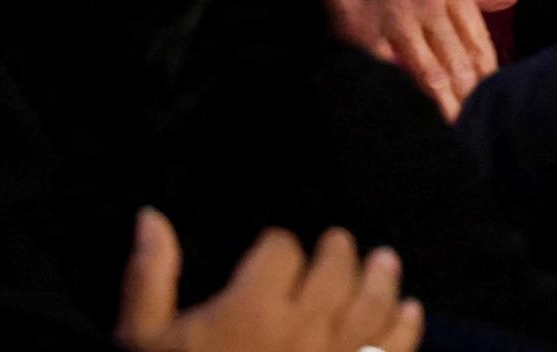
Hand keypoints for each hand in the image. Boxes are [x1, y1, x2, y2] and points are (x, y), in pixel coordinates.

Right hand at [119, 216, 424, 351]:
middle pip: (336, 269)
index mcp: (252, 308)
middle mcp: (305, 328)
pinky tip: (411, 311)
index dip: (277, 245)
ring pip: (374, 304)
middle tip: (338, 243)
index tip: (274, 251)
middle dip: (337, 251)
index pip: (280, 250)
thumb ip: (150, 279)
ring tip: (384, 261)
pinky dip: (406, 327)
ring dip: (381, 278)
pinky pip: (394, 351)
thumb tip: (150, 217)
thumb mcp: (145, 341)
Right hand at [304, 0, 513, 117]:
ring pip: (429, 73)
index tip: (492, 96)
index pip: (478, 38)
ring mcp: (397, 19)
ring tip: (456, 126)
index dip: (487, 73)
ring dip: (445, 104)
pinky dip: (403, 91)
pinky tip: (413, 110)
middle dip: (470, 96)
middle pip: (458, 61)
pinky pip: (391, 70)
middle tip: (478, 123)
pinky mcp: (366, 35)